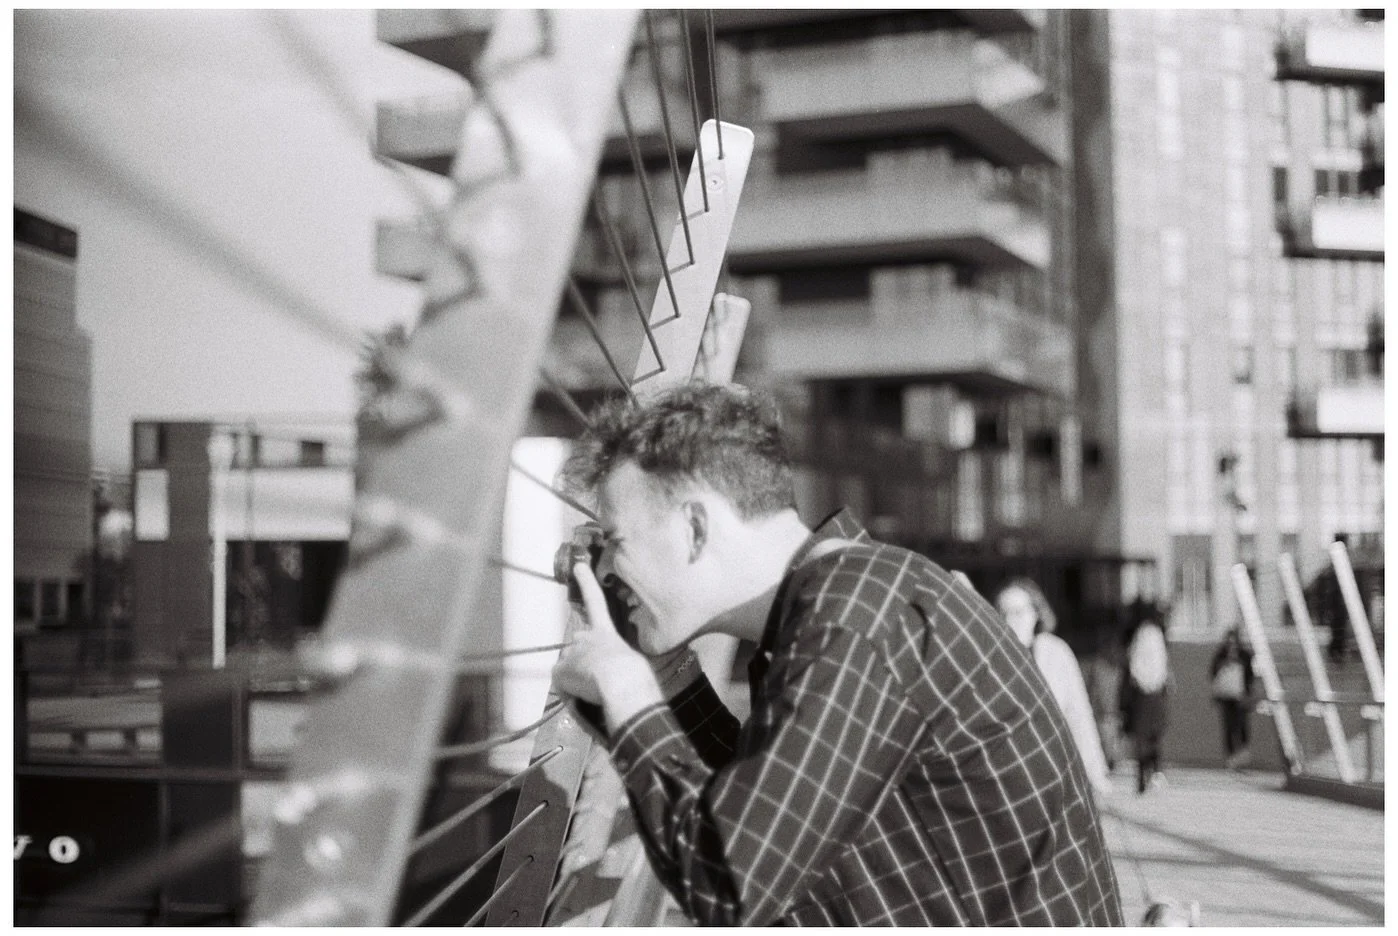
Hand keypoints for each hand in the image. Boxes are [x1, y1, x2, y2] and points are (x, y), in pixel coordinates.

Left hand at [552, 562, 664, 732]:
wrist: (622, 685)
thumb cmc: (635, 678)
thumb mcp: (630, 664)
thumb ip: (615, 662)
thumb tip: (603, 674)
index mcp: (608, 634)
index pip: (596, 603)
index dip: (586, 583)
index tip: (578, 565)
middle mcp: (587, 637)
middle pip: (579, 646)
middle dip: (583, 659)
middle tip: (596, 677)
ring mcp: (571, 652)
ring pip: (571, 668)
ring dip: (579, 679)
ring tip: (595, 693)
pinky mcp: (560, 668)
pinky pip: (563, 686)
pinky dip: (571, 694)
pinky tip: (582, 698)